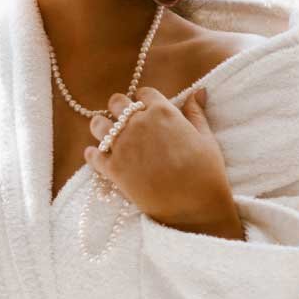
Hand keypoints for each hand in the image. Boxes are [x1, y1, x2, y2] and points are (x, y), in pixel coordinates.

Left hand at [85, 85, 236, 227]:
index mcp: (162, 112)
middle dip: (120, 108)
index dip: (145, 100)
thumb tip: (197, 91)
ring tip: (108, 135)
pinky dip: (92, 155)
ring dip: (102, 127)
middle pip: (117, 102)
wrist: (194, 207)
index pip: (144, 93)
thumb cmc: (206, 172)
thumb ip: (196, 112)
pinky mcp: (113, 169)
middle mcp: (138, 124)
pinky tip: (96, 156)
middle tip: (125, 120)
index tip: (146, 108)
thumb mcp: (205, 137)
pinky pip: (93, 155)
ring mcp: (123, 146)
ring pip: (98, 125)